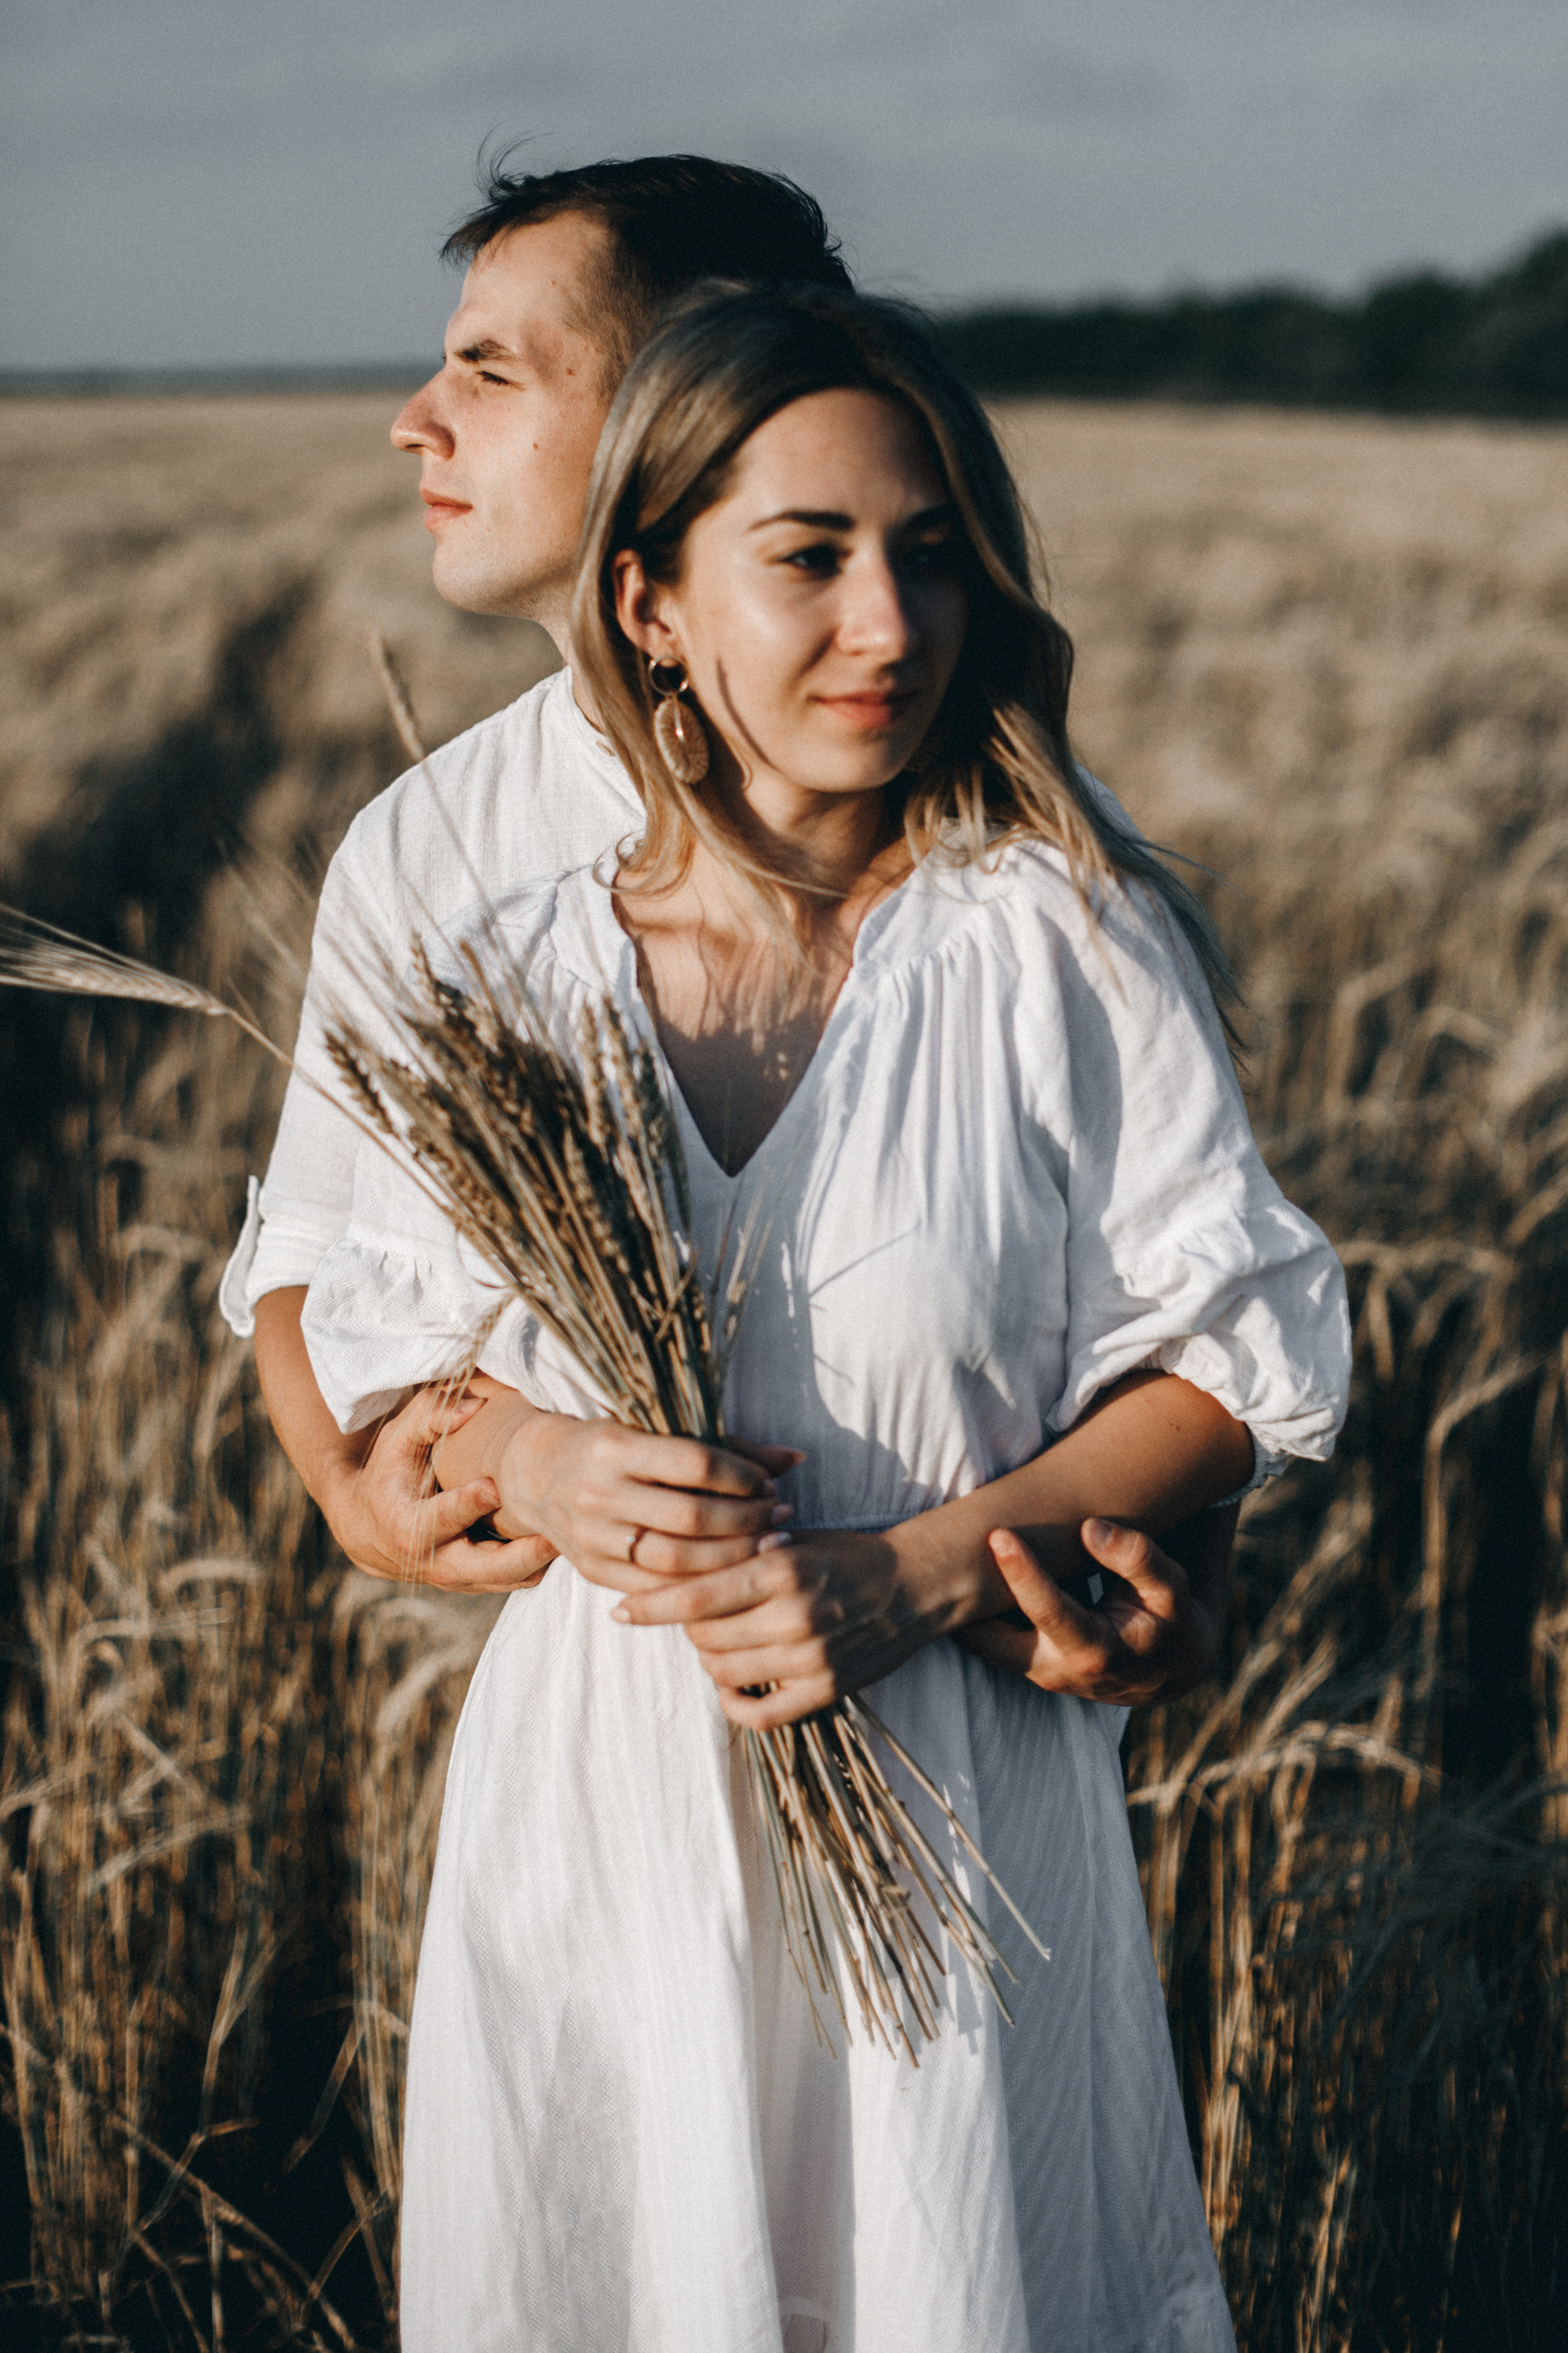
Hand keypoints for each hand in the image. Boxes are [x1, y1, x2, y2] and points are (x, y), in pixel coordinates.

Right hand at [323, 1378, 555, 1592]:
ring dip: (541, 1559)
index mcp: (407, 1526)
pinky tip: (562, 1533)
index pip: (441, 1518)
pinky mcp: (477, 1583)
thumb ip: (429, 1415)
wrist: (368, 1529)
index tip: (494, 1487)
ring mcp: (458, 1578)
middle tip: (558, 1530)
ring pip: (508, 1579)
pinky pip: (515, 1580)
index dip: (467, 1505)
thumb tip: (474, 1407)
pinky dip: (539, 1562)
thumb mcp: (397, 1439)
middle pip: (485, 1568)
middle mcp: (433, 1560)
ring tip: (573, 1530)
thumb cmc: (389, 1473)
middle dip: (524, 1554)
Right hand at [494, 1413, 802, 1596]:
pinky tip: (729, 1575)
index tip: (769, 1485)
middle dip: (746, 1521)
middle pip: (690, 1518)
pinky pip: (653, 1588)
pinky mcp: (590, 1569)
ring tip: (764, 1545)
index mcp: (615, 1447)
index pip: (694, 1465)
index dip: (741, 1478)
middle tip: (780, 1519)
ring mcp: (591, 1536)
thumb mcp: (658, 1432)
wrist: (538, 1475)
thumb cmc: (614, 1446)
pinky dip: (697, 1585)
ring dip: (731, 1557)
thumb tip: (797, 1460)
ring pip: (675, 1561)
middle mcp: (598, 1492)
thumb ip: (727, 1447)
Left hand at [610, 1525, 985, 1727]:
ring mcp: (810, 1658)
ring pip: (723, 1672)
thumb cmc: (846, 1554)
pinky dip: (734, 1701)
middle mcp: (793, 1616)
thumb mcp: (793, 1537)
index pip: (694, 1597)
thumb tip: (674, 1562)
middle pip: (702, 1637)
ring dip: (708, 1658)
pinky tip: (731, 1683)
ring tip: (717, 1640)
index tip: (620, 1610)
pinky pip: (759, 1714)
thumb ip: (739, 1551)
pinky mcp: (824, 1690)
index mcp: (781, 1569)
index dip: (650, 1606)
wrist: (916, 1584)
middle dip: (685, 1628)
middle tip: (690, 1616)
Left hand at [956, 1512, 1232, 1705]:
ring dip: (958, 1612)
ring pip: (984, 1645)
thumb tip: (1091, 1529)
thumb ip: (1137, 1557)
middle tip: (936, 1555)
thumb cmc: (1170, 1619)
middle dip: (964, 1608)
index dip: (1025, 1575)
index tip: (1000, 1535)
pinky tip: (949, 1578)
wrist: (1171, 1667)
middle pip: (993, 1643)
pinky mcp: (1026, 1665)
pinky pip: (988, 1641)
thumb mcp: (1171, 1589)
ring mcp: (1037, 1673)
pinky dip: (969, 1615)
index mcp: (1096, 1653)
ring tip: (929, 1564)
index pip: (1050, 1613)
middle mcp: (1057, 1672)